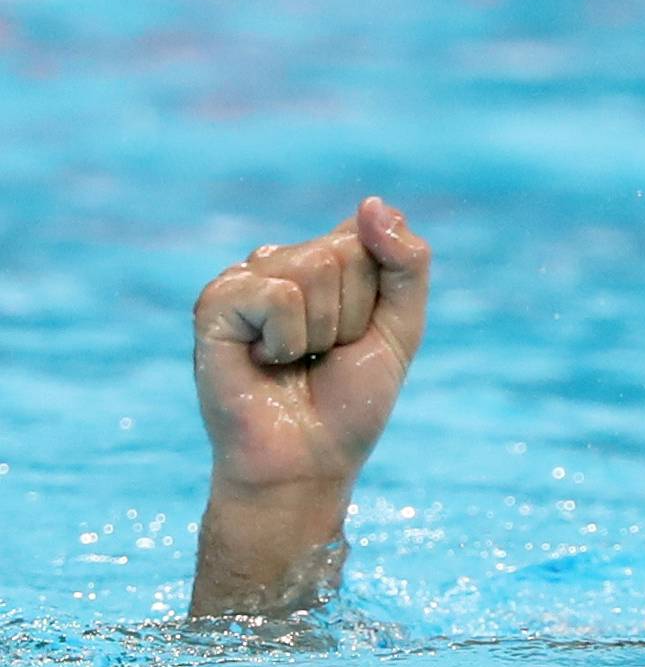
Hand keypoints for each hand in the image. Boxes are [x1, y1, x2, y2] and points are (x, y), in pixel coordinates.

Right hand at [194, 197, 430, 500]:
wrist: (308, 463)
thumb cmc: (349, 405)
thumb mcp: (400, 330)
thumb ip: (407, 264)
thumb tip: (372, 203)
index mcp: (322, 263)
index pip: (369, 238)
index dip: (377, 299)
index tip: (358, 339)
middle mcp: (281, 263)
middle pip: (344, 253)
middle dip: (351, 317)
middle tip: (323, 358)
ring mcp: (245, 280)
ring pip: (314, 269)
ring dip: (321, 332)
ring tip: (295, 364)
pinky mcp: (215, 303)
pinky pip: (277, 295)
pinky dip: (286, 341)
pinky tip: (263, 362)